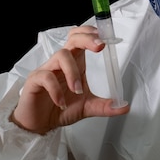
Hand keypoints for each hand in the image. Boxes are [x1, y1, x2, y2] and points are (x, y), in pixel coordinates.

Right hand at [10, 25, 129, 133]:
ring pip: (61, 56)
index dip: (92, 34)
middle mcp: (61, 63)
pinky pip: (46, 77)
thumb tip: (124, 107)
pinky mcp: (35, 81)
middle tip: (99, 47)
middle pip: (72, 39)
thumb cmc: (61, 109)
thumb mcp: (87, 107)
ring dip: (73, 72)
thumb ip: (105, 106)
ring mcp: (47, 69)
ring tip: (77, 91)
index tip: (106, 39)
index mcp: (74, 63)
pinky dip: (56, 90)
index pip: (81, 39)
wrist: (39, 125)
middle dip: (87, 39)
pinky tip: (61, 103)